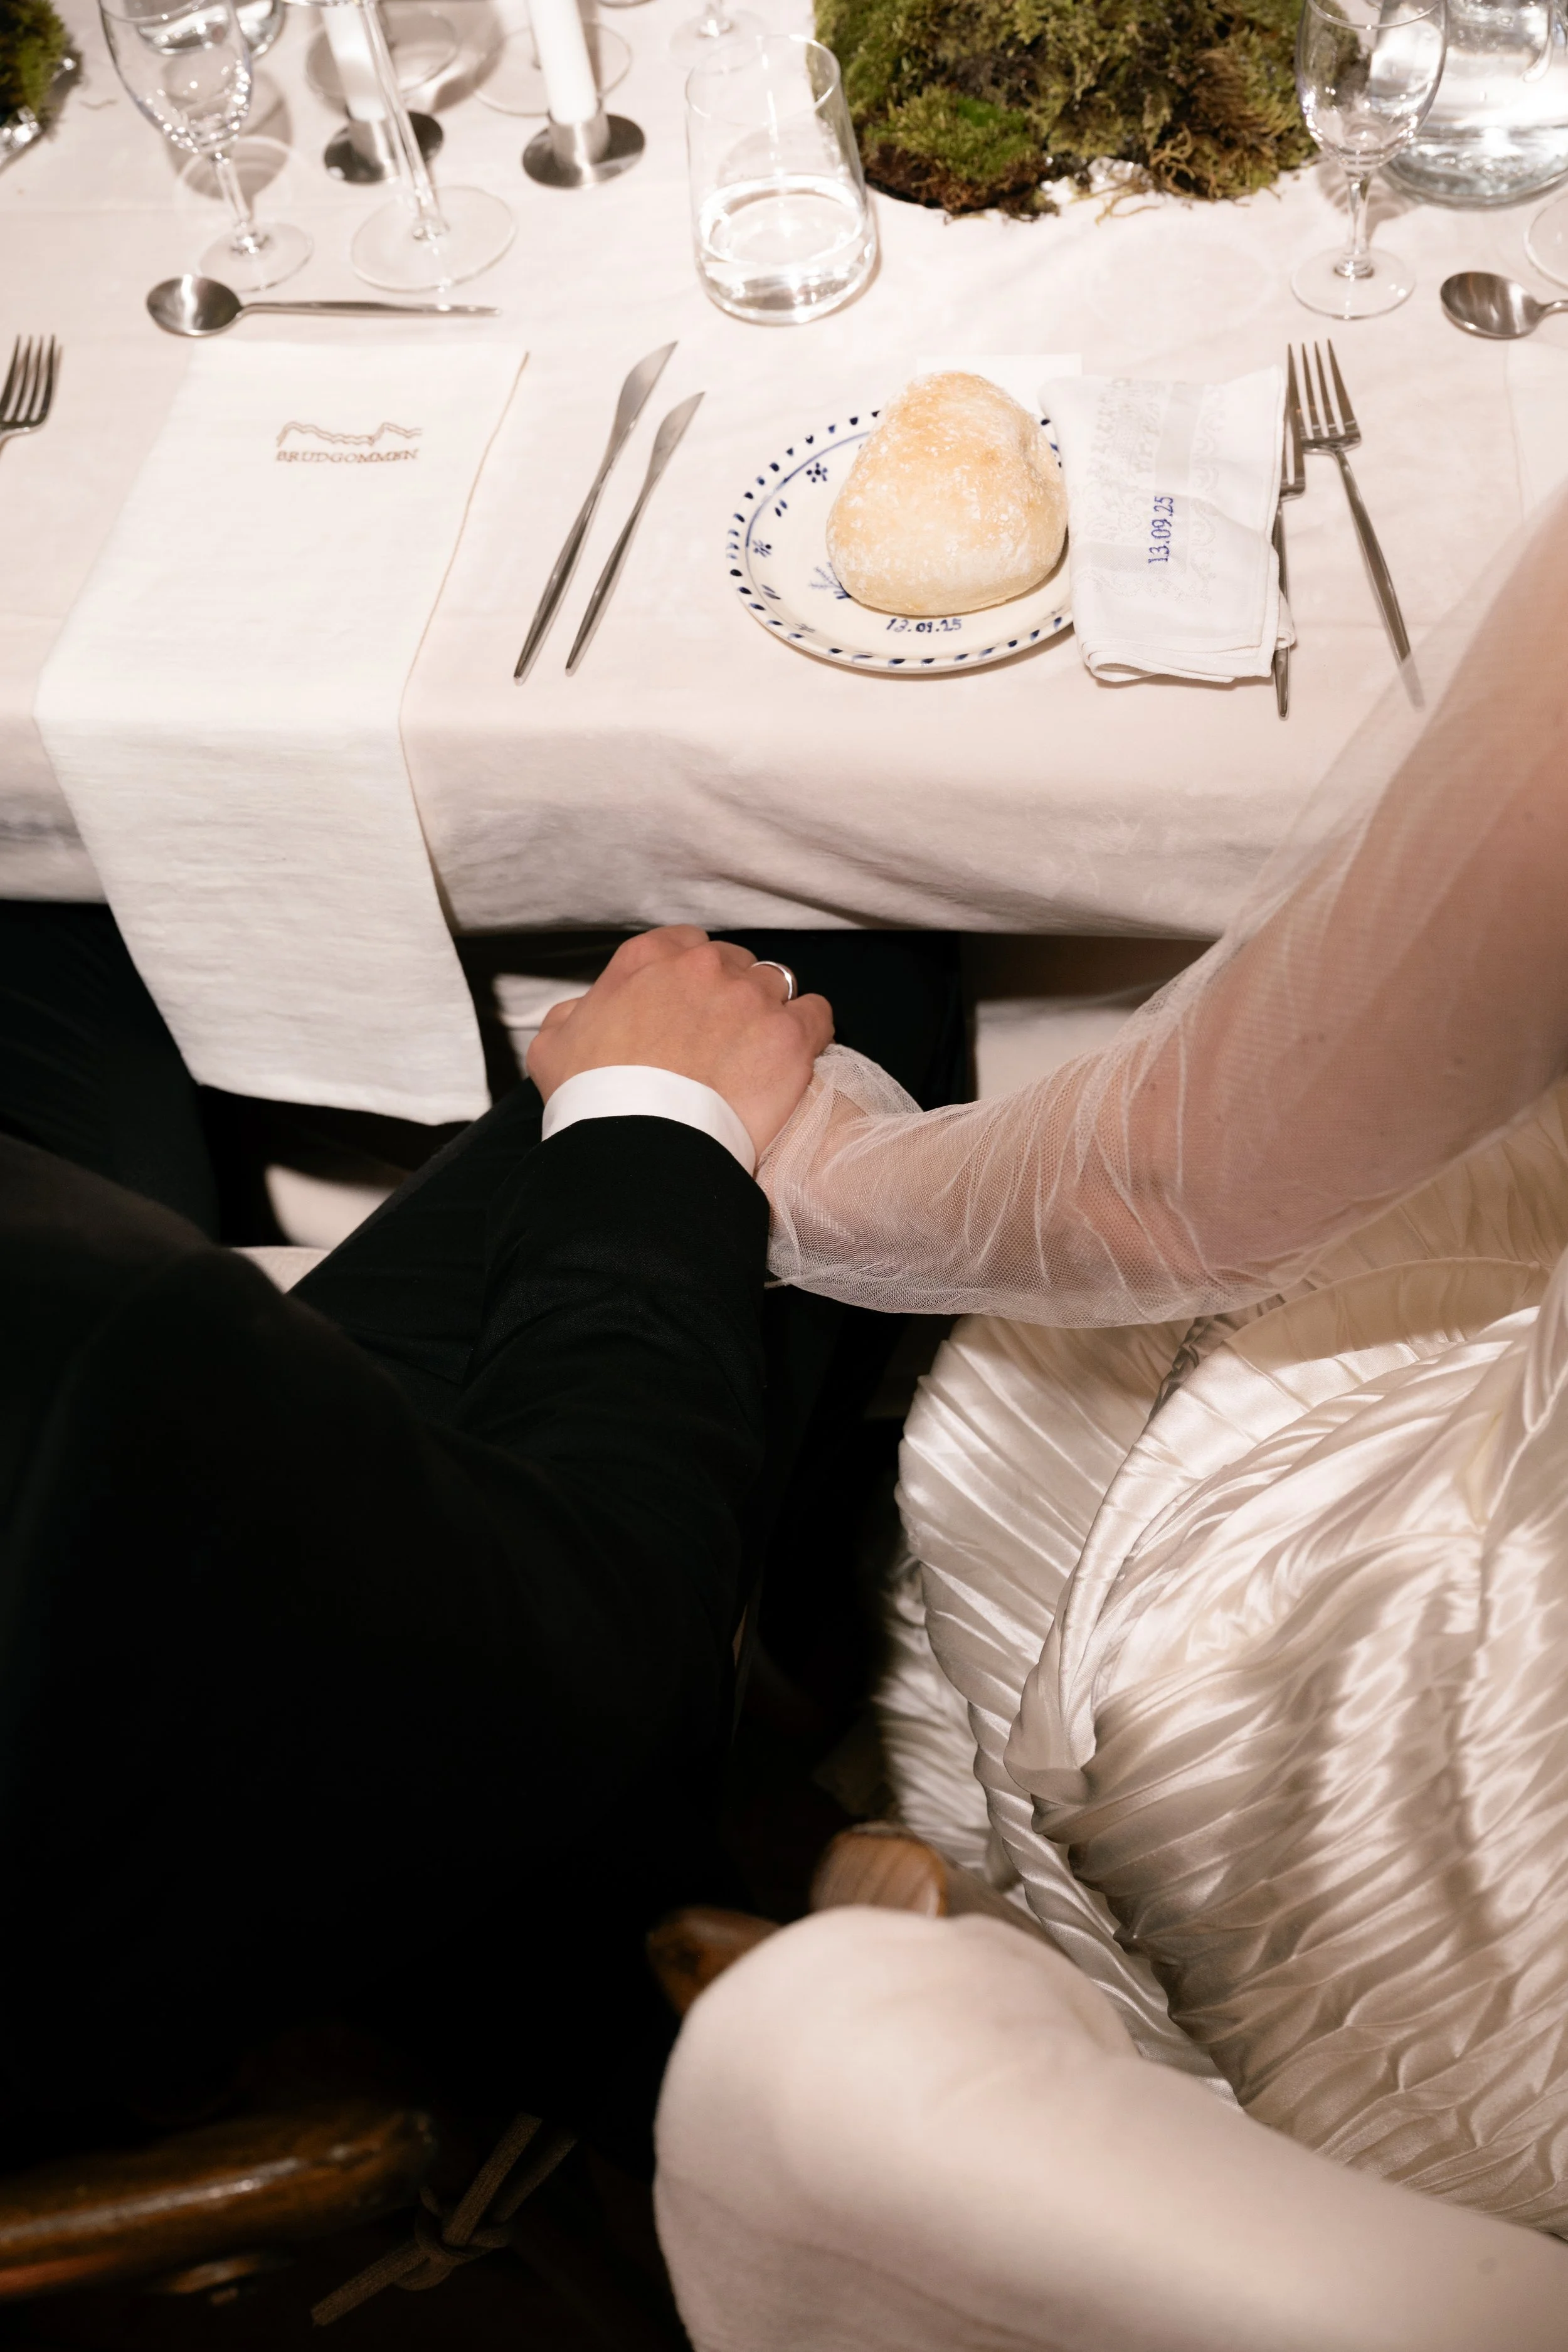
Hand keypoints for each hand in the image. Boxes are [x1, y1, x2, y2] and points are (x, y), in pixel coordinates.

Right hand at [527, 927, 833, 1159]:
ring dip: (767, 1014)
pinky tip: (795, 1056)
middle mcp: (703, 967)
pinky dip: (810, 1030)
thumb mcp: (554, 1046)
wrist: (640, 1147)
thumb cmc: (594, 1100)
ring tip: (757, 1055)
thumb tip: (584, 1013)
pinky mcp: (790, 1037)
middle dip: (730, 994)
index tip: (689, 1009)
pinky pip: (817, 1014)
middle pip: (734, 964)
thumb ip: (573, 1015)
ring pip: (776, 986)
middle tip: (721, 1039)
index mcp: (647, 959)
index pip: (685, 946)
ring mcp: (751, 999)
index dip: (690, 979)